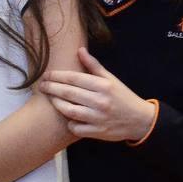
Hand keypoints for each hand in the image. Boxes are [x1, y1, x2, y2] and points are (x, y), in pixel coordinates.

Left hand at [39, 47, 155, 142]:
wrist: (140, 120)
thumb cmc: (122, 97)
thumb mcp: (111, 79)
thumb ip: (93, 66)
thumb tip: (79, 50)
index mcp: (103, 86)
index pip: (74, 78)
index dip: (57, 76)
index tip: (46, 75)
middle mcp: (100, 101)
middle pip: (68, 93)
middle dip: (51, 88)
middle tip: (42, 86)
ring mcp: (98, 117)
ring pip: (69, 111)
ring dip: (56, 104)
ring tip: (50, 99)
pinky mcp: (98, 132)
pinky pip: (75, 128)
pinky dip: (69, 123)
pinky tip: (66, 117)